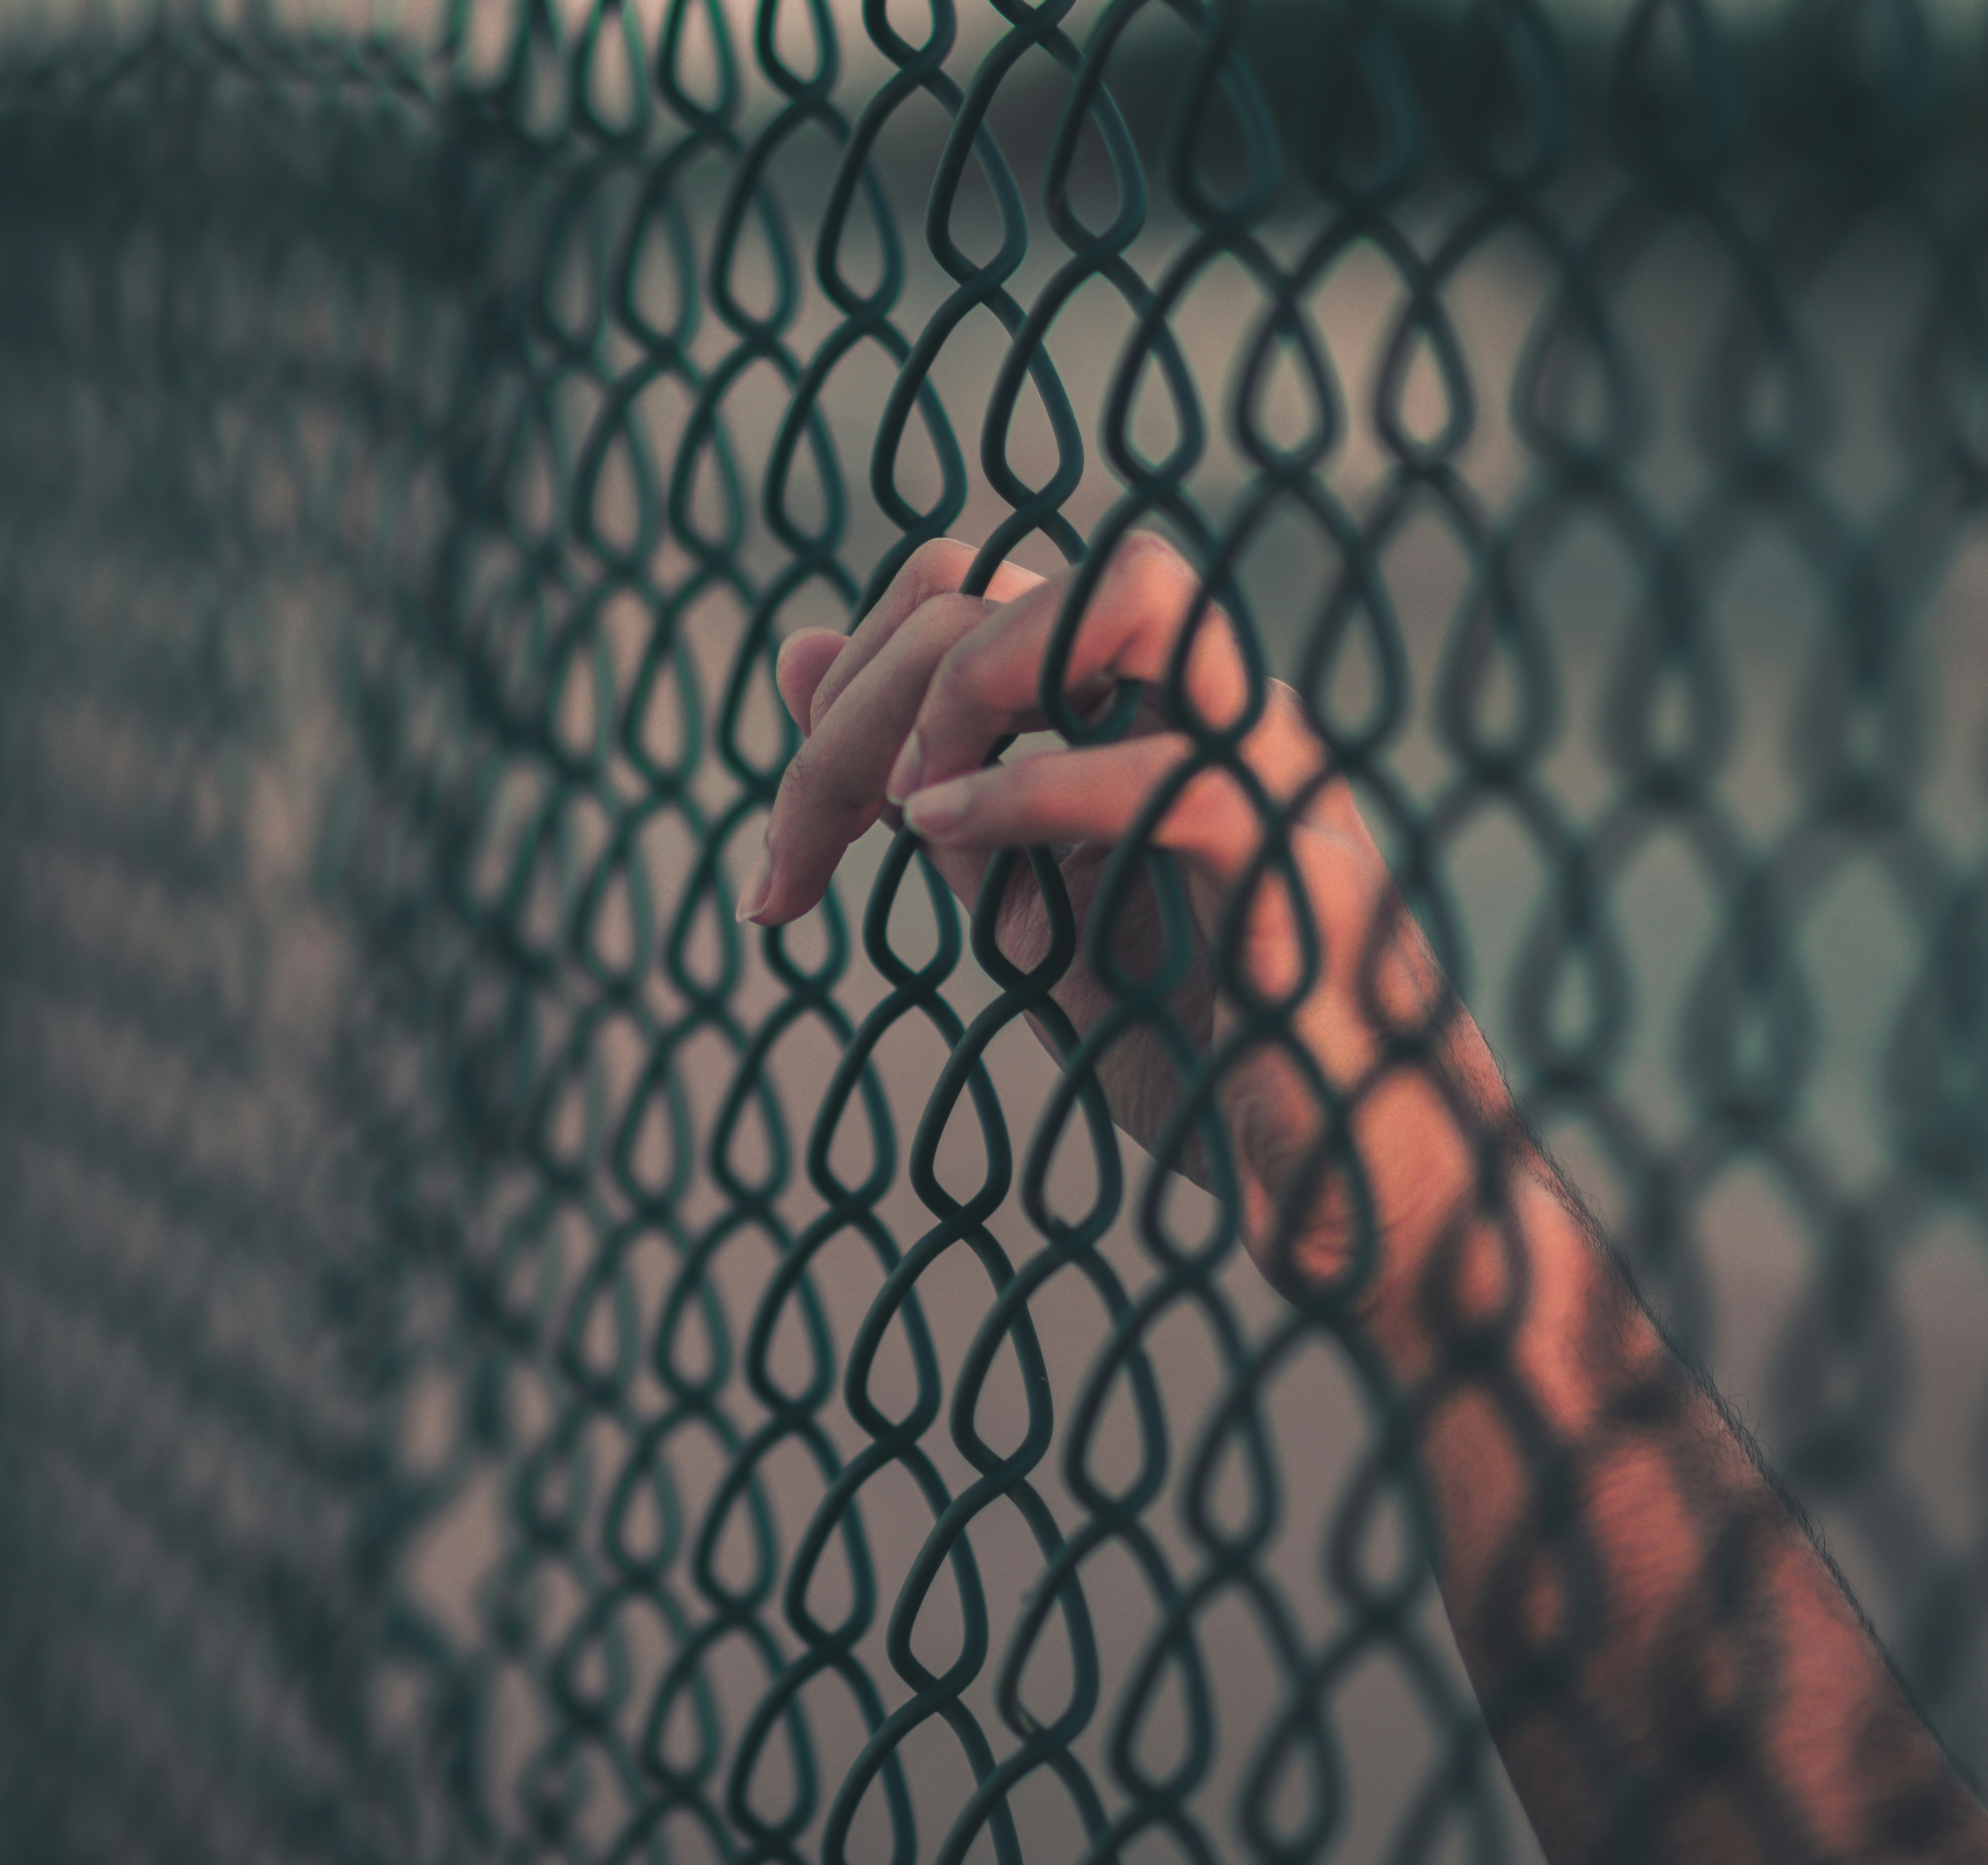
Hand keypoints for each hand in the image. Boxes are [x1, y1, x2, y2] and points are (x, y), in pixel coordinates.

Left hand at [745, 533, 1519, 1324]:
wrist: (1346, 1191)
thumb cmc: (1193, 1051)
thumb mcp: (1022, 913)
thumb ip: (931, 795)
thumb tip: (801, 657)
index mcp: (1149, 712)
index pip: (979, 588)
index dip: (854, 687)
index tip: (790, 850)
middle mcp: (1217, 710)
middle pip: (1030, 570)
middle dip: (879, 689)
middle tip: (816, 834)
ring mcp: (1271, 774)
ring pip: (1137, 594)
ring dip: (972, 687)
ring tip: (905, 816)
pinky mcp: (1305, 876)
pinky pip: (1172, 776)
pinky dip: (1034, 795)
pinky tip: (953, 854)